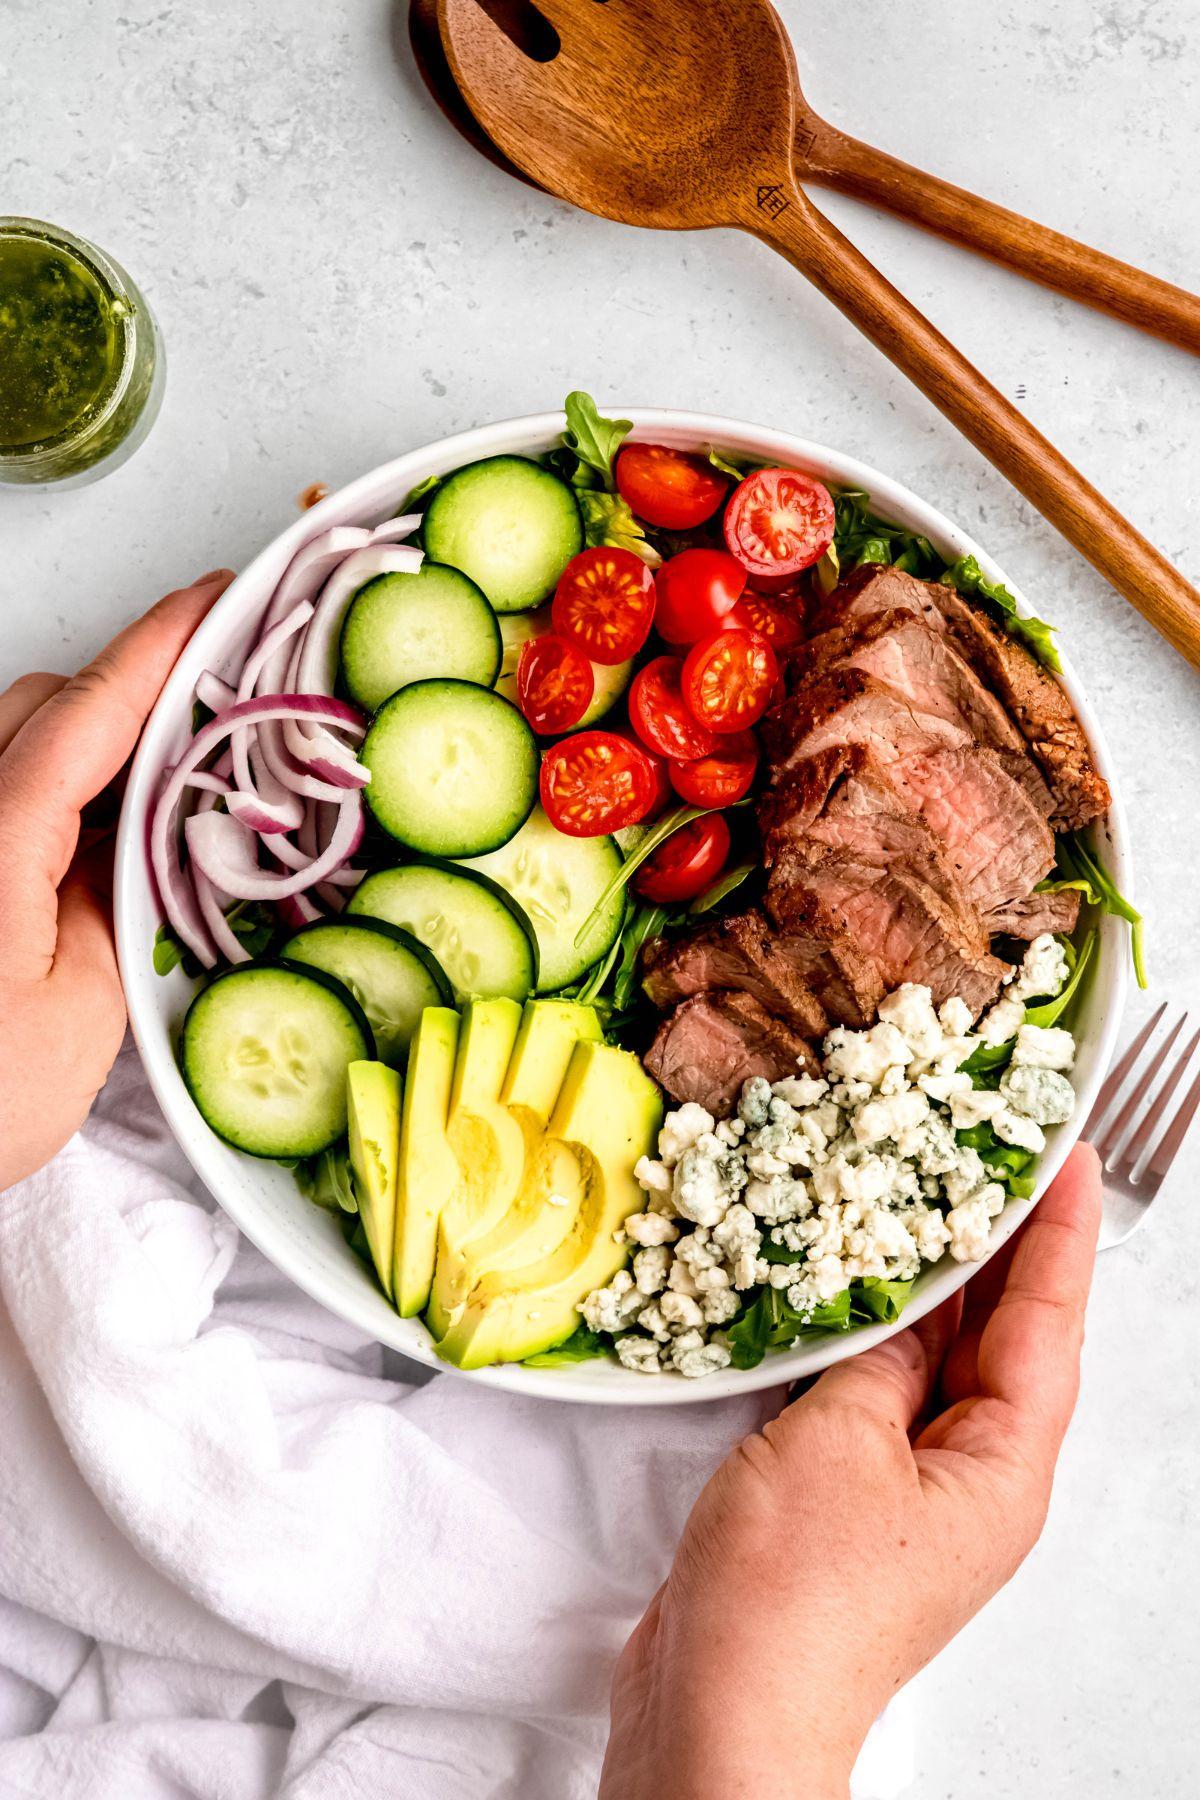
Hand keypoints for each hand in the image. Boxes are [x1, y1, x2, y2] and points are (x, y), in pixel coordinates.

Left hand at [0, 572, 232, 1191]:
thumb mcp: (84, 1009)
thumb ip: (121, 896)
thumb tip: (149, 824)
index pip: (87, 714)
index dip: (159, 647)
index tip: (219, 597)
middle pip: (46, 708)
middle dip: (133, 691)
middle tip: (224, 706)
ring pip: (20, 746)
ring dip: (98, 744)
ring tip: (179, 781)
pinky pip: (9, 798)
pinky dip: (67, 794)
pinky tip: (114, 837)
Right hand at [601, 1145, 1101, 1799]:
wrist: (724, 1708)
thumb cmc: (793, 1598)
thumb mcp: (838, 1441)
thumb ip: (877, 1360)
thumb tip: (897, 1313)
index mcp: (1001, 1470)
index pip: (1048, 1324)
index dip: (1060, 1232)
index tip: (1068, 1158)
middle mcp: (971, 1482)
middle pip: (1004, 1339)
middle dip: (1001, 1246)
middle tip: (992, 1154)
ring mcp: (909, 1493)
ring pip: (936, 1364)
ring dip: (931, 1287)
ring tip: (926, 1196)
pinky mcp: (849, 1502)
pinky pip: (878, 1397)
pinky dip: (871, 1339)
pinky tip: (847, 1293)